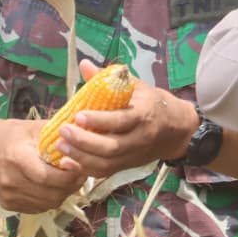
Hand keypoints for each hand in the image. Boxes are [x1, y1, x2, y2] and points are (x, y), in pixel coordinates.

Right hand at [0, 116, 84, 212]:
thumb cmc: (10, 134)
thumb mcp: (34, 128)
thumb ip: (59, 134)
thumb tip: (86, 135)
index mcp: (18, 159)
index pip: (48, 177)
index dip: (69, 175)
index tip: (80, 166)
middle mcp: (11, 181)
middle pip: (51, 194)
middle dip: (71, 185)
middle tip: (80, 174)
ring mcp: (8, 196)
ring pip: (48, 204)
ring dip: (63, 194)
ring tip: (68, 179)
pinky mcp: (8, 204)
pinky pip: (38, 208)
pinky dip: (50, 199)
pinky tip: (53, 186)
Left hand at [51, 60, 197, 176]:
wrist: (176, 129)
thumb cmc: (152, 103)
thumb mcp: (137, 87)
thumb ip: (109, 78)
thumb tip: (84, 64)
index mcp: (144, 114)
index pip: (120, 120)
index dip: (98, 120)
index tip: (77, 115)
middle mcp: (140, 138)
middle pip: (111, 147)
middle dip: (84, 141)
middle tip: (63, 130)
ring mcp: (134, 154)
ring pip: (106, 163)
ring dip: (81, 156)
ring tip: (61, 145)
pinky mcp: (127, 165)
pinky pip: (105, 172)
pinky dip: (85, 169)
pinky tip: (68, 161)